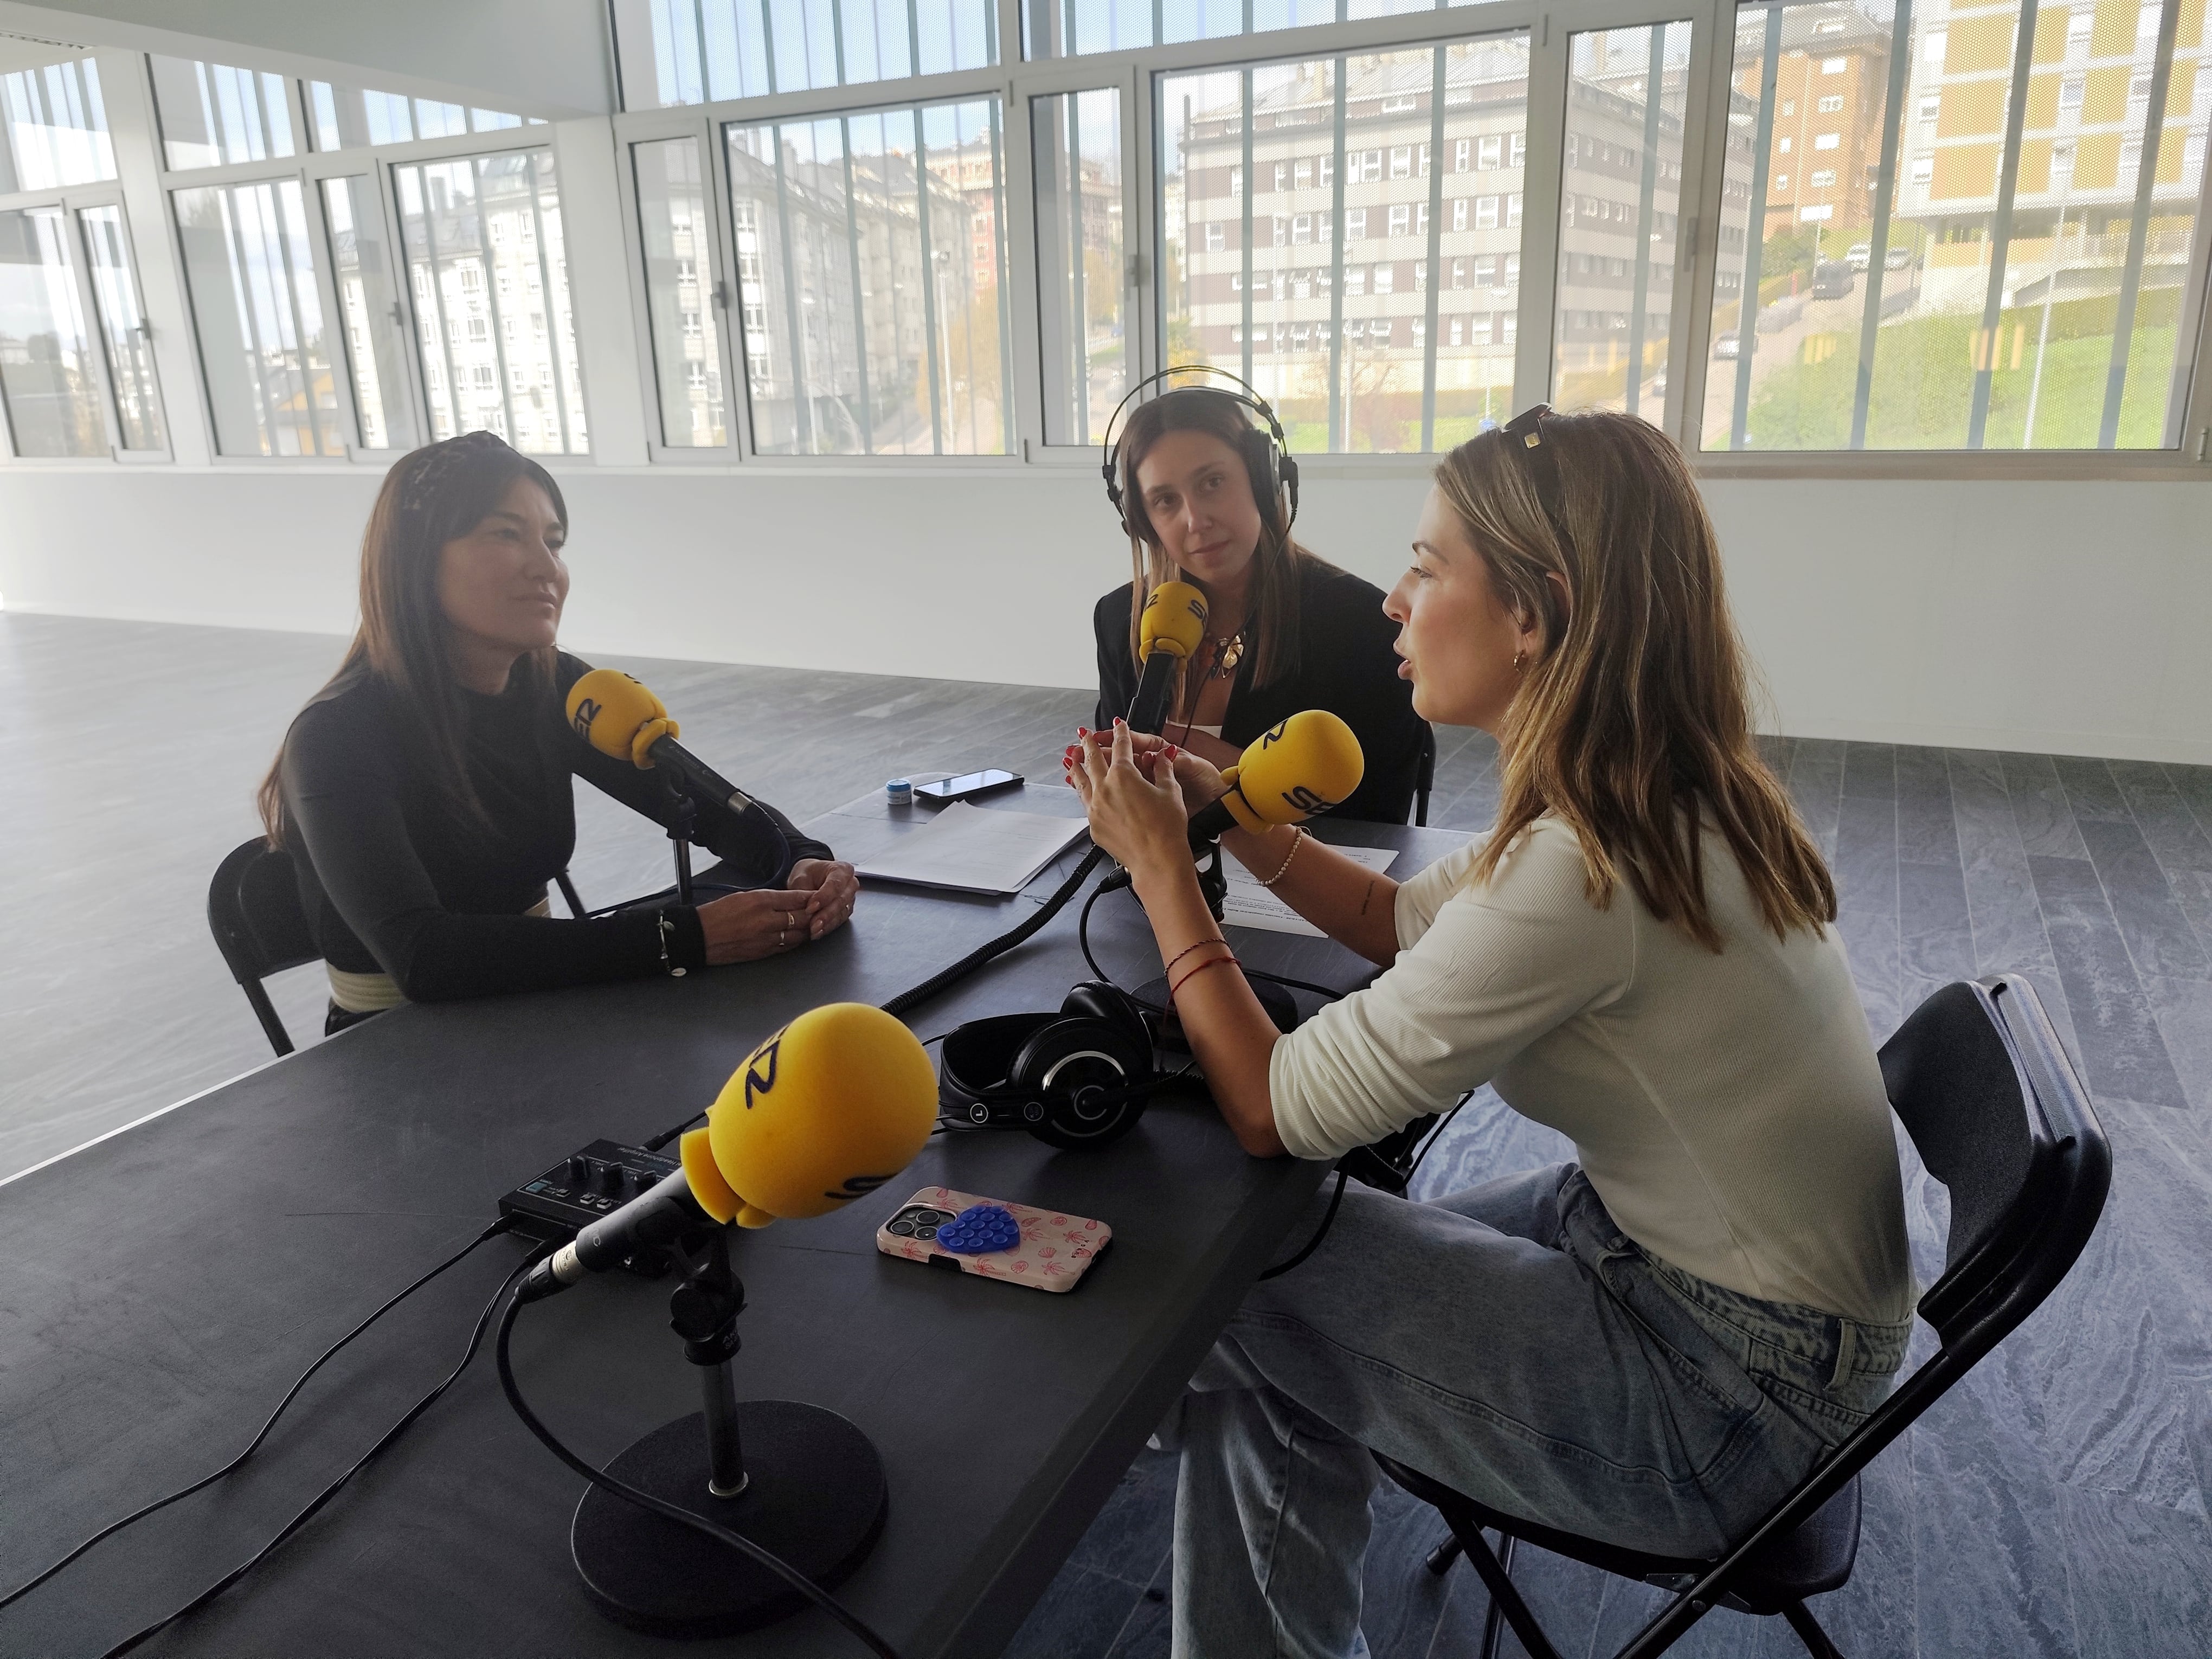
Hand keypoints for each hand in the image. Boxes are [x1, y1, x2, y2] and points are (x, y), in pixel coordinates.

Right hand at [695, 888, 818, 964]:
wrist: (700, 937)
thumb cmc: (718, 913)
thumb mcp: (743, 896)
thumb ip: (769, 898)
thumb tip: (789, 899)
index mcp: (761, 901)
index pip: (796, 898)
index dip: (810, 897)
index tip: (818, 896)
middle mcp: (767, 920)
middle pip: (802, 917)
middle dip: (813, 914)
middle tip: (820, 911)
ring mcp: (766, 938)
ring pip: (798, 934)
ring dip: (807, 929)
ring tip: (812, 924)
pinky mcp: (763, 952)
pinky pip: (788, 946)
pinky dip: (796, 941)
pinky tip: (798, 937)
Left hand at [786, 858, 858, 939]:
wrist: (810, 879)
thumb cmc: (808, 874)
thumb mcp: (801, 877)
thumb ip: (804, 890)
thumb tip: (805, 907)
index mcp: (842, 869)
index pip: (835, 884)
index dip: (823, 897)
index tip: (810, 907)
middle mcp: (850, 884)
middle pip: (841, 900)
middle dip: (826, 914)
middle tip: (813, 924)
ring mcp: (850, 899)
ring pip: (842, 913)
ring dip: (827, 924)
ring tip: (814, 931)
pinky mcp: (846, 911)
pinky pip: (839, 921)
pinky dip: (827, 928)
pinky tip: (818, 933)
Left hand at [1063, 727, 1227, 817]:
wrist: (1157, 860)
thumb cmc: (1167, 828)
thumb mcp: (1171, 792)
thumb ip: (1163, 769)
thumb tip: (1162, 755)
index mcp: (1124, 775)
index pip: (1121, 747)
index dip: (1121, 733)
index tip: (1119, 724)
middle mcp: (1105, 788)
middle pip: (1093, 759)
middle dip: (1089, 743)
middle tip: (1084, 734)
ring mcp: (1095, 807)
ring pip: (1080, 780)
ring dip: (1076, 765)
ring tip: (1071, 757)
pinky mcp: (1093, 825)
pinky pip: (1084, 802)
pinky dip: (1080, 790)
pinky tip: (1080, 788)